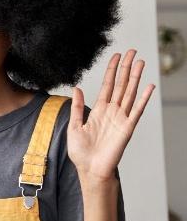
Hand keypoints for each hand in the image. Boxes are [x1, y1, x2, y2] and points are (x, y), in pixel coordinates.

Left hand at [67, 49, 154, 180]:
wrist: (89, 169)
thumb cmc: (81, 152)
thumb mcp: (74, 126)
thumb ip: (77, 107)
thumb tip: (76, 88)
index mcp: (98, 110)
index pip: (107, 85)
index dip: (111, 70)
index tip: (116, 56)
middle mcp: (111, 112)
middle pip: (121, 85)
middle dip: (126, 68)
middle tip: (132, 51)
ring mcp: (120, 119)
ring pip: (129, 93)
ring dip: (135, 78)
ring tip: (140, 62)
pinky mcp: (127, 128)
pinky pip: (136, 111)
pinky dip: (143, 99)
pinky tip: (148, 86)